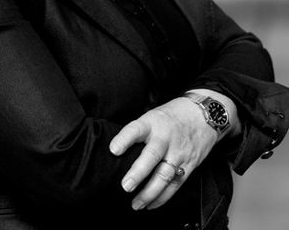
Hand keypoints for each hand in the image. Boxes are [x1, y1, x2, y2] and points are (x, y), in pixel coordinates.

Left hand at [109, 96, 217, 210]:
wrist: (204, 115)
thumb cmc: (173, 116)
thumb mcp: (154, 115)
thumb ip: (139, 132)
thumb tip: (118, 150)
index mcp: (153, 122)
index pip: (136, 129)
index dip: (124, 139)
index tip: (114, 150)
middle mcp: (165, 138)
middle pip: (152, 156)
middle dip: (138, 172)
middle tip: (126, 185)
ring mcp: (178, 152)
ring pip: (164, 175)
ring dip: (149, 193)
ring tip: (136, 203)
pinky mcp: (189, 165)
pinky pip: (175, 184)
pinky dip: (163, 197)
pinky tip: (151, 203)